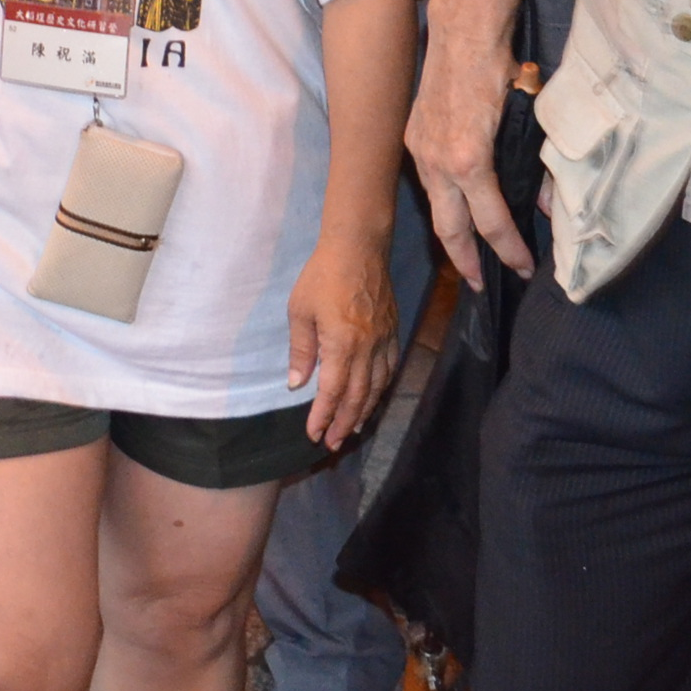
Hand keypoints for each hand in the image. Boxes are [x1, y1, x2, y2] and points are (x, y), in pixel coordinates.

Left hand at [286, 225, 402, 450]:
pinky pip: (390, 369)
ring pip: (377, 386)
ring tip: (351, 430)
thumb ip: (301, 350)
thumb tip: (297, 384)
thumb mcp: (300, 311)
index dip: (323, 416)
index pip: (333, 391)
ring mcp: (384, 340)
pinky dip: (381, 389)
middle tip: (332, 444)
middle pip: (358, 396)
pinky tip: (373, 397)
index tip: (313, 434)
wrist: (359, 247)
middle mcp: (367, 348)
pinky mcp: (393, 331)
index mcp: (342, 344)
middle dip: (344, 423)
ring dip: (364, 411)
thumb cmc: (322, 276)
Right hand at [403, 16, 533, 288]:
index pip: (491, 222)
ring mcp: (420, 148)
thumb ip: (535, 163)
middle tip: (482, 286)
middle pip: (449, 228)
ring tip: (468, 255)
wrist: (462, 23)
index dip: (509, 249)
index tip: (524, 267)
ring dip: (452, 234)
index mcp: (469, 159)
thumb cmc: (501, 63)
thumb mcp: (529, 114)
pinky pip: (429, 181)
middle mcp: (437, 160)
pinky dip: (443, 202)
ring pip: (435, 205)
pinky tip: (456, 206)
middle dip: (466, 262)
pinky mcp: (414, 134)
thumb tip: (546, 202)